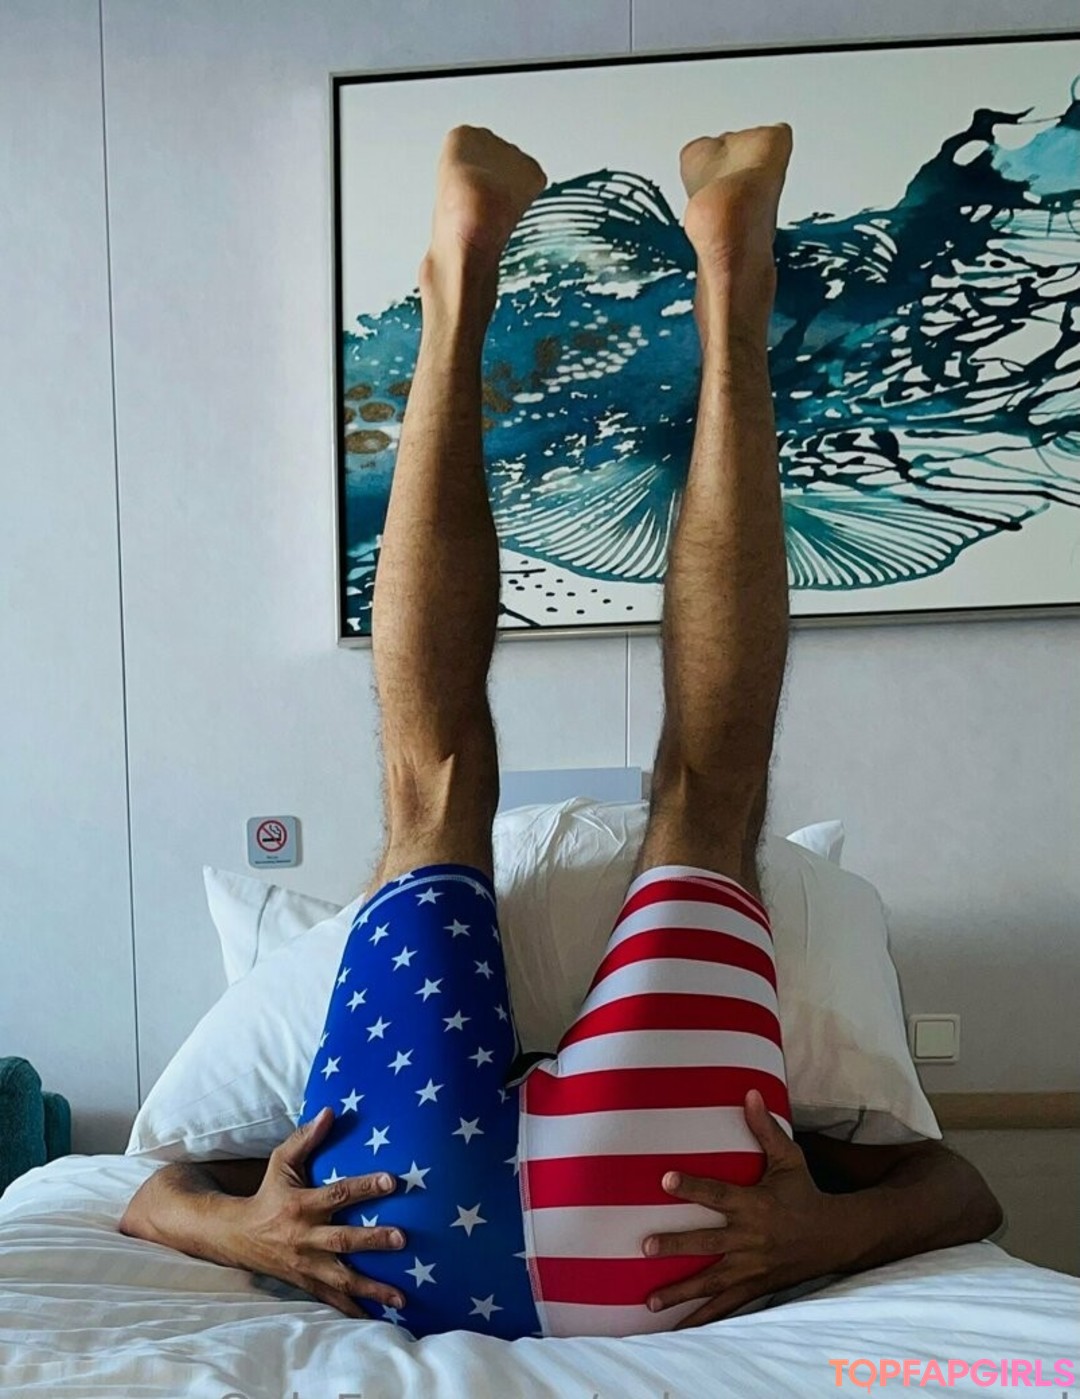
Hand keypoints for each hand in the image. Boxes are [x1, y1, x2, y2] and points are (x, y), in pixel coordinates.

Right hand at [223, 1106, 407, 1318]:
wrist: (236, 1236)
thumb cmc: (267, 1193)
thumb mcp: (281, 1162)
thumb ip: (305, 1138)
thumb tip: (330, 1110)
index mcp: (300, 1205)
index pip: (337, 1195)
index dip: (363, 1187)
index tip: (392, 1181)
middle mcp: (304, 1238)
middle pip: (343, 1241)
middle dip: (373, 1241)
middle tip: (403, 1239)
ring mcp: (305, 1265)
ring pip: (342, 1280)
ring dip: (372, 1288)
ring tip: (402, 1297)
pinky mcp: (306, 1283)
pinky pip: (332, 1301)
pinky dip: (354, 1312)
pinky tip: (379, 1320)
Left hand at [642, 1089, 839, 1327]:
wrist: (834, 1237)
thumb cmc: (805, 1192)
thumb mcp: (789, 1159)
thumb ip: (766, 1128)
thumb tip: (749, 1091)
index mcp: (756, 1205)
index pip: (719, 1194)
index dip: (692, 1186)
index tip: (665, 1179)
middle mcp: (751, 1239)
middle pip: (708, 1242)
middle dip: (677, 1245)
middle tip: (645, 1246)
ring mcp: (752, 1267)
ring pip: (712, 1281)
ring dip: (681, 1291)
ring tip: (650, 1301)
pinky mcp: (755, 1287)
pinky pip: (726, 1306)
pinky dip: (703, 1319)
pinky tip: (679, 1329)